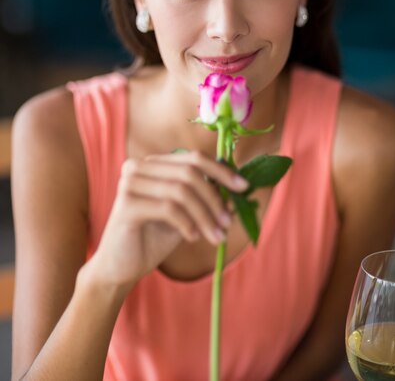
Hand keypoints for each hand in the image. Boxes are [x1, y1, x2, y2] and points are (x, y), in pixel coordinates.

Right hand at [88, 150, 248, 290]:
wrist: (120, 267)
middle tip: (227, 223)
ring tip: (216, 236)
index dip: (221, 171)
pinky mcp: (126, 204)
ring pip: (181, 191)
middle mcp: (138, 166)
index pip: (194, 158)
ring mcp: (130, 183)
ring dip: (205, 215)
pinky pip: (168, 208)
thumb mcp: (187, 214)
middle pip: (189, 172)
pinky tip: (193, 237)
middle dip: (214, 198)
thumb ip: (206, 198)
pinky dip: (187, 223)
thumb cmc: (153, 237)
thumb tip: (238, 191)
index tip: (244, 187)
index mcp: (153, 163)